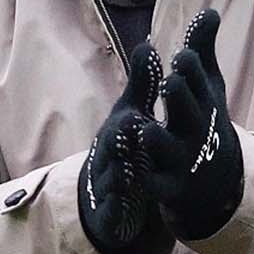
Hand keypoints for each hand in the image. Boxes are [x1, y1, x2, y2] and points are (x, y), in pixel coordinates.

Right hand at [80, 39, 173, 253]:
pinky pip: (112, 209)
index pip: (124, 121)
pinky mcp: (110, 210)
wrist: (104, 189)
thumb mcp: (132, 112)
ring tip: (127, 169)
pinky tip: (123, 204)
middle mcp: (111, 154)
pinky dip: (115, 206)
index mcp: (121, 129)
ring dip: (118, 173)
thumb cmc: (123, 142)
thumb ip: (144, 82)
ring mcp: (108, 183)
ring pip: (112, 178)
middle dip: (121, 138)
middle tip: (133, 127)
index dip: (131, 117)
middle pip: (113, 147)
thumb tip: (149, 43)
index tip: (140, 112)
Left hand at [147, 8, 244, 239]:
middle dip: (181, 100)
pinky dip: (144, 179)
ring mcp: (183, 160)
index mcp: (203, 104)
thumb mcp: (206, 88)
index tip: (182, 56)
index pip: (199, 84)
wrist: (215, 180)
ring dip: (159, 141)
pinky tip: (132, 169)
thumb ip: (202, 50)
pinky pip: (155, 184)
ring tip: (145, 130)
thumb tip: (209, 11)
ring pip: (169, 150)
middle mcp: (195, 130)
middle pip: (189, 114)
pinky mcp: (169, 187)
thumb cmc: (204, 120)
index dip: (192, 72)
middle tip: (171, 83)